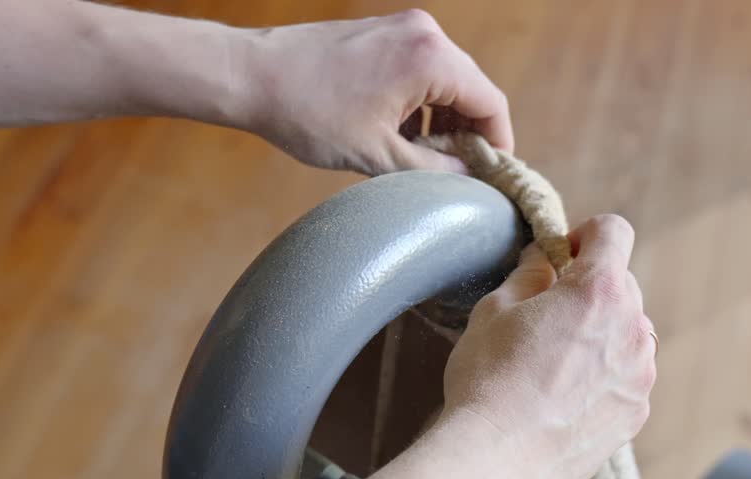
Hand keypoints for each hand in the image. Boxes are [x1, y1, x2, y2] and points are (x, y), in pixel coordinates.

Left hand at [232, 10, 511, 174]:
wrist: (252, 76)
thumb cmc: (308, 112)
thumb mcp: (377, 156)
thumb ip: (433, 170)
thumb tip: (468, 178)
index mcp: (430, 58)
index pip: (491, 102)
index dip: (499, 144)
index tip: (493, 176)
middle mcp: (424, 34)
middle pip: (472, 89)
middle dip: (470, 133)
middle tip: (460, 173)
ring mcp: (403, 28)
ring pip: (447, 81)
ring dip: (445, 120)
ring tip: (426, 158)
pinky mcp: (384, 32)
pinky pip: (422, 69)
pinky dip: (423, 103)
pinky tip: (403, 134)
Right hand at [442, 215, 656, 478]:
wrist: (498, 461)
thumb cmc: (489, 381)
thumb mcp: (493, 310)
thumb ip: (528, 275)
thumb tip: (545, 262)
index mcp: (599, 291)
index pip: (614, 231)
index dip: (586, 235)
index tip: (563, 256)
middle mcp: (634, 328)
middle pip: (622, 285)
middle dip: (590, 290)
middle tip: (546, 315)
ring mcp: (641, 375)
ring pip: (628, 333)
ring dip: (601, 335)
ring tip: (554, 364)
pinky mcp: (637, 413)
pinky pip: (627, 376)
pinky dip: (605, 376)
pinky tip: (564, 398)